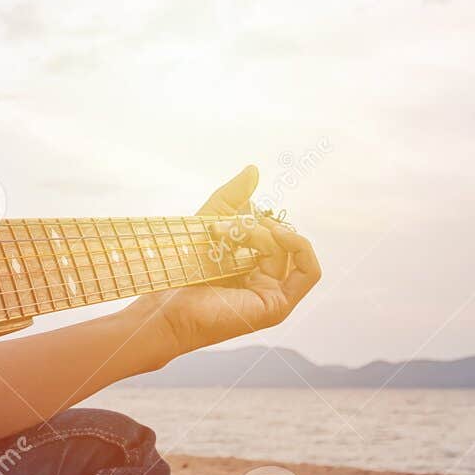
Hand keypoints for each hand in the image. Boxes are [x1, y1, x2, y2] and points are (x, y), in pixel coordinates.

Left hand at [123, 165, 321, 362]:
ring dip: (259, 235)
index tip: (225, 218)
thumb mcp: (209, 222)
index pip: (269, 230)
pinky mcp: (277, 306)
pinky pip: (309, 272)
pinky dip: (301, 248)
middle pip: (278, 238)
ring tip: (229, 237)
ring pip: (286, 250)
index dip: (253, 217)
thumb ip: (232, 197)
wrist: (164, 305)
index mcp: (250, 264)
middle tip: (220, 229)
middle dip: (251, 226)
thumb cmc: (181, 270)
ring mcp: (273, 294)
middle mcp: (264, 280)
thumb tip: (254, 169)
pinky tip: (280, 234)